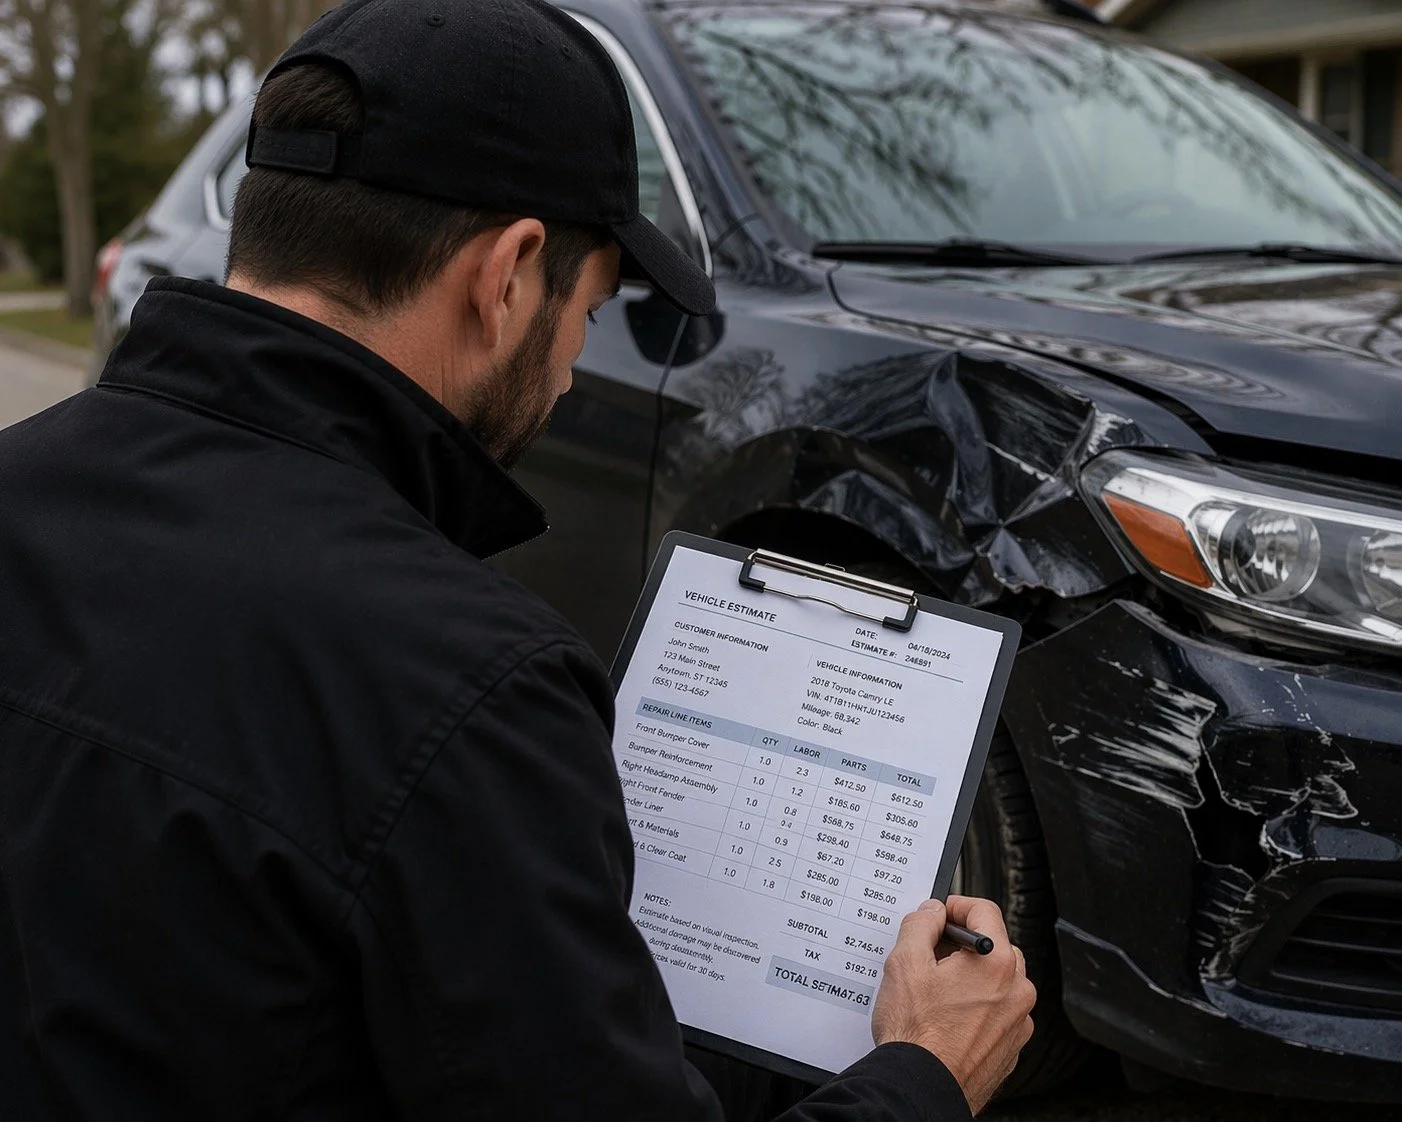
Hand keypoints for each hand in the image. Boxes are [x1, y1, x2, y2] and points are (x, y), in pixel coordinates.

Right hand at [870, 896, 1035, 1114]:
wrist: (923, 1089)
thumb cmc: (917, 1035)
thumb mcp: (904, 964)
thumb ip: (920, 925)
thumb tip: (931, 912)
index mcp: (997, 963)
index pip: (985, 911)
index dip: (957, 906)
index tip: (939, 913)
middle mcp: (1017, 991)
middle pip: (994, 947)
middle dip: (963, 945)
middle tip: (931, 955)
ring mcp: (1018, 1022)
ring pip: (997, 982)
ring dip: (972, 978)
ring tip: (936, 994)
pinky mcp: (1011, 1047)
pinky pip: (998, 1013)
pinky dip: (978, 1008)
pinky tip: (947, 1019)